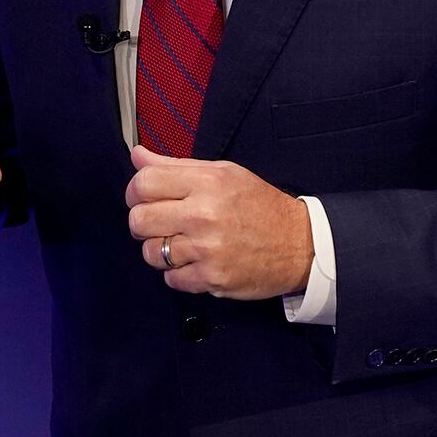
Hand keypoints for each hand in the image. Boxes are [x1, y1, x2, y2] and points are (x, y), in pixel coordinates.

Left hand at [125, 144, 311, 298]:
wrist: (301, 245)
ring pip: (151, 253)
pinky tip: (194, 262)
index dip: (135, 191)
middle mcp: (204, 214)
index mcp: (206, 183)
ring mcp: (207, 249)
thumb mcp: (223, 173)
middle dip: (142, 223)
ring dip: (159, 251)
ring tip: (179, 244)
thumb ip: (176, 165)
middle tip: (158, 223)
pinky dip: (177, 273)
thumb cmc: (259, 206)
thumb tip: (137, 156)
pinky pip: (171, 279)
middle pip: (139, 220)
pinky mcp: (213, 278)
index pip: (143, 183)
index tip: (142, 198)